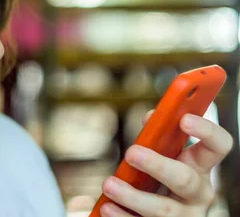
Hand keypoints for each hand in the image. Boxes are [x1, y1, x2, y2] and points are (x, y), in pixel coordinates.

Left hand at [99, 111, 232, 215]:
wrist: (152, 212)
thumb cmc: (157, 176)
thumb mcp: (162, 156)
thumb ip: (156, 135)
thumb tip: (151, 118)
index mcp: (199, 167)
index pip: (218, 146)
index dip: (207, 131)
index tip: (184, 119)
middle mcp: (197, 193)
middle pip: (185, 179)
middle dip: (158, 165)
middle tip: (132, 152)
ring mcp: (184, 215)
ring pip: (163, 208)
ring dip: (133, 196)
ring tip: (109, 184)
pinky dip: (123, 216)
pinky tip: (107, 207)